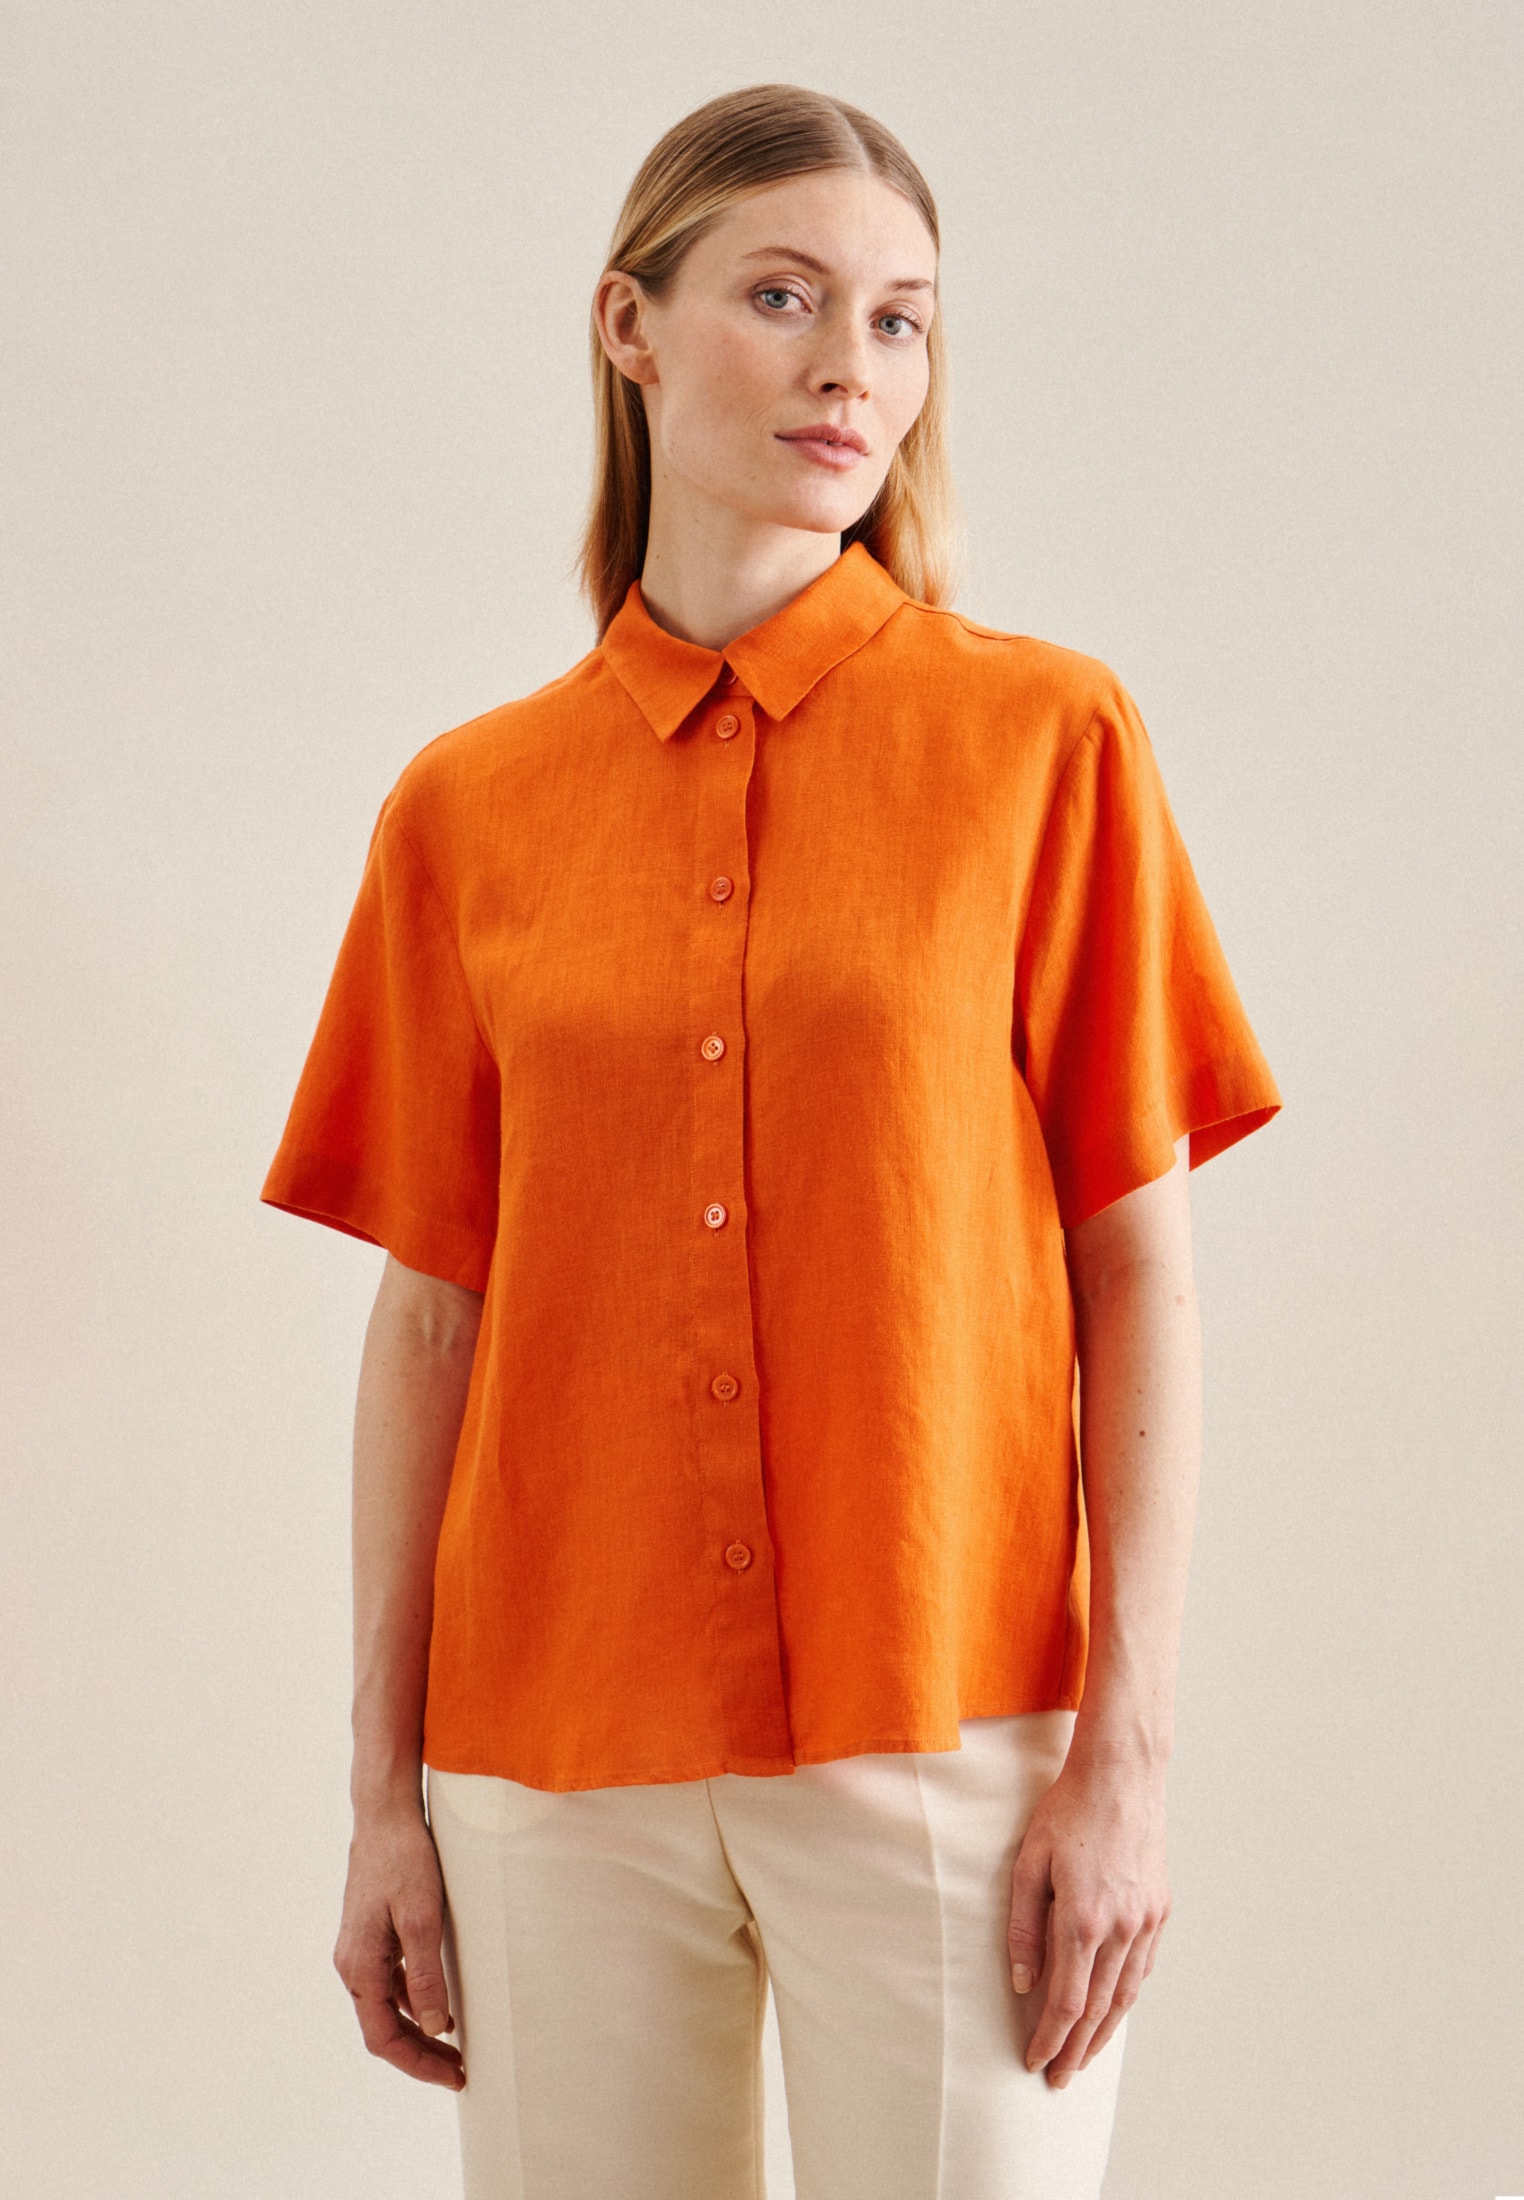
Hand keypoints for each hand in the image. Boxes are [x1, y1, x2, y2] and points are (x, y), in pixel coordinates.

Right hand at [333, 1801, 465, 2088]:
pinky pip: (389, 1984)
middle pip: (383, 2029)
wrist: (385, 1816)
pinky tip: (439, 2003)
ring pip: (385, 2008)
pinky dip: (413, 2002)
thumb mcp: (423, 1919)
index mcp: (359, 1967)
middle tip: (460, 2070)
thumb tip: (433, 2027)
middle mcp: (352, 1965)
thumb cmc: (404, 1861)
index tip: (454, 2075)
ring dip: (417, 2031)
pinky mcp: (371, 1936)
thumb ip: (425, 1976)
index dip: (418, 2064)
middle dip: (420, 2054)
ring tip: (454, 2046)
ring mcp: (359, 1950)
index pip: (384, 2038)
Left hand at [1006, 1750, 1169, 2086]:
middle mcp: (1121, 1927)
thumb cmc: (1068, 1812)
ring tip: (1085, 2057)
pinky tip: (1114, 2009)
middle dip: (1077, 2049)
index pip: (1067, 2000)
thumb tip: (1023, 1982)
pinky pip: (1144, 1967)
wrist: (1121, 1776)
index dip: (1050, 2037)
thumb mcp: (1029, 1862)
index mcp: (1084, 1919)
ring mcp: (1146, 1920)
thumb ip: (1024, 1926)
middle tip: (1060, 2079)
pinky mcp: (1160, 1909)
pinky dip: (1127, 1996)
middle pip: (1099, 2009)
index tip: (1035, 2061)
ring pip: (1126, 1994)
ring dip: (1105, 2032)